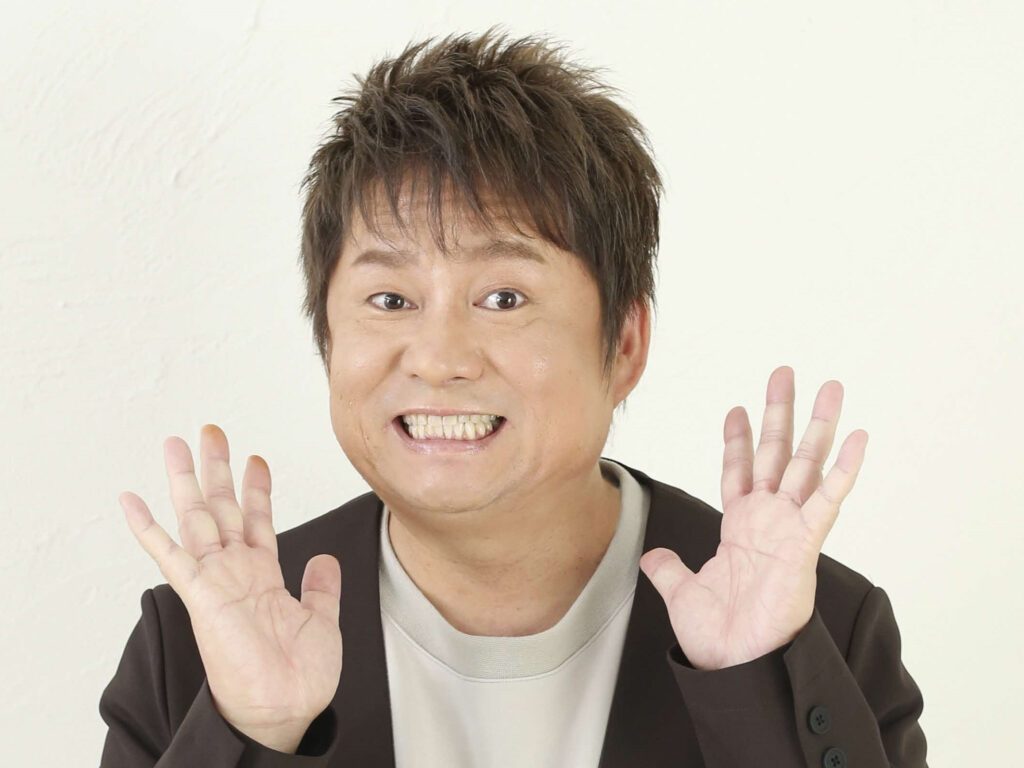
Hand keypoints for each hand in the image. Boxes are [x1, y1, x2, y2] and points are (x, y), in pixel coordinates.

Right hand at [120, 424, 342, 752]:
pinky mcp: (201, 596)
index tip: (255, 458)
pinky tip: (130, 500)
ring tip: (175, 444)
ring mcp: (216, 581)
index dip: (256, 489)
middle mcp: (235, 572)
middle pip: (222, 508)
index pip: (256, 521)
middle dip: (217, 468)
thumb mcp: (321, 618)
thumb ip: (321, 586)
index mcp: (262, 576)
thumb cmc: (300, 674)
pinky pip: (171, 556)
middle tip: (210, 430)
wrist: (286, 708)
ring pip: (196, 519)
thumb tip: (323, 558)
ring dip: (186, 481)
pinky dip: (149, 528)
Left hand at [639, 366, 867, 670]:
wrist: (736, 663)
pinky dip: (842, 469)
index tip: (737, 408)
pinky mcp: (805, 543)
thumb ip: (669, 570)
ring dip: (818, 426)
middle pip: (775, 453)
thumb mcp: (682, 592)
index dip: (738, 440)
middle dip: (779, 412)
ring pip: (805, 464)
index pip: (739, 471)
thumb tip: (652, 557)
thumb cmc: (719, 635)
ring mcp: (789, 527)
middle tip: (785, 373)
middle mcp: (767, 519)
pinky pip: (827, 500)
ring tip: (831, 387)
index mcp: (739, 526)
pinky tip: (857, 438)